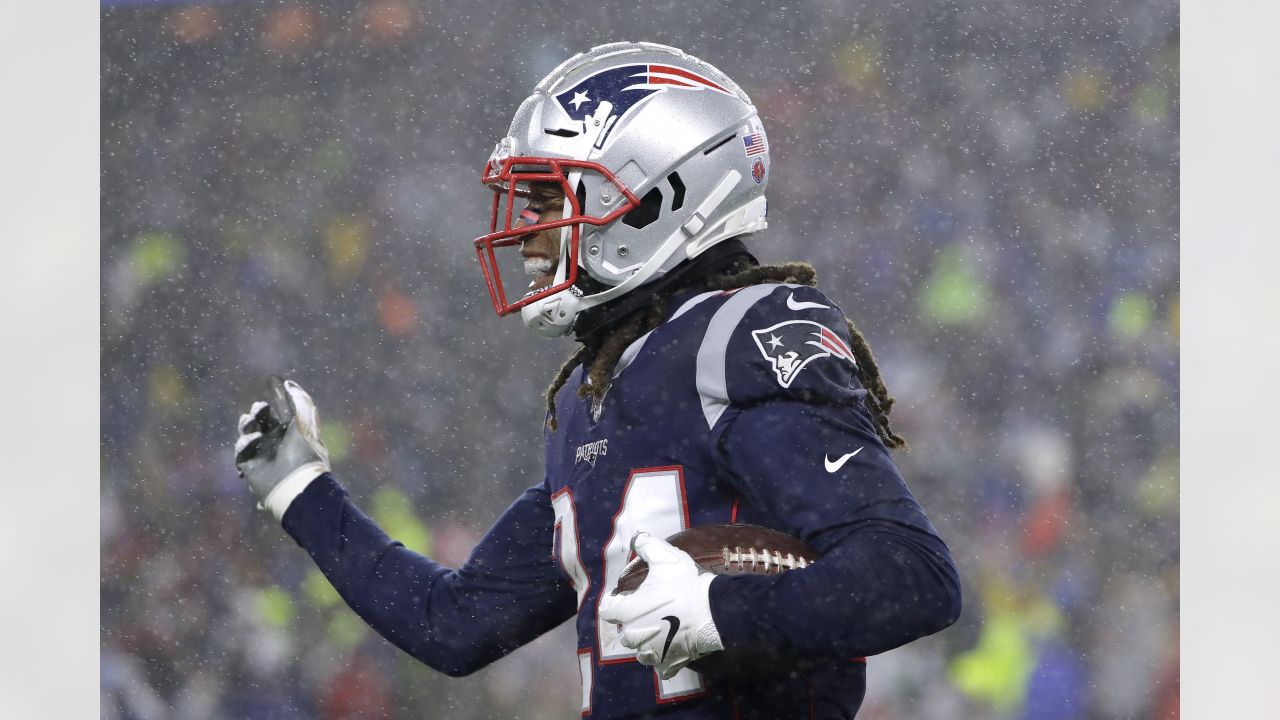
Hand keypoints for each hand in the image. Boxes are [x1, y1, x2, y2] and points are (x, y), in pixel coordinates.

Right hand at [234, 376, 329, 518]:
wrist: (297, 485)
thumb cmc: (305, 454)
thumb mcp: (306, 423)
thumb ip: (300, 401)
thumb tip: (289, 383)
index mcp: (291, 432)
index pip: (277, 413)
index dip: (272, 403)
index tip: (269, 392)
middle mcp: (276, 441)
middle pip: (259, 421)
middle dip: (256, 413)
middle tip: (258, 411)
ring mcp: (262, 453)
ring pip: (246, 433)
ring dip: (246, 425)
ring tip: (252, 427)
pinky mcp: (250, 466)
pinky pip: (240, 451)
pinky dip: (243, 444)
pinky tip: (252, 441)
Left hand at [599, 532, 722, 678]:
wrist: (712, 611)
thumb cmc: (684, 584)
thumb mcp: (664, 557)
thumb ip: (646, 546)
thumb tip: (635, 537)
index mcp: (628, 611)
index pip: (607, 610)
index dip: (612, 602)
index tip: (620, 597)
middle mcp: (635, 635)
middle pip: (624, 632)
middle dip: (631, 623)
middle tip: (644, 612)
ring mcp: (652, 652)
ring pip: (639, 652)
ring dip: (644, 643)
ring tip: (656, 632)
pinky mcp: (669, 663)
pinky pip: (659, 667)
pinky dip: (662, 660)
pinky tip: (669, 650)